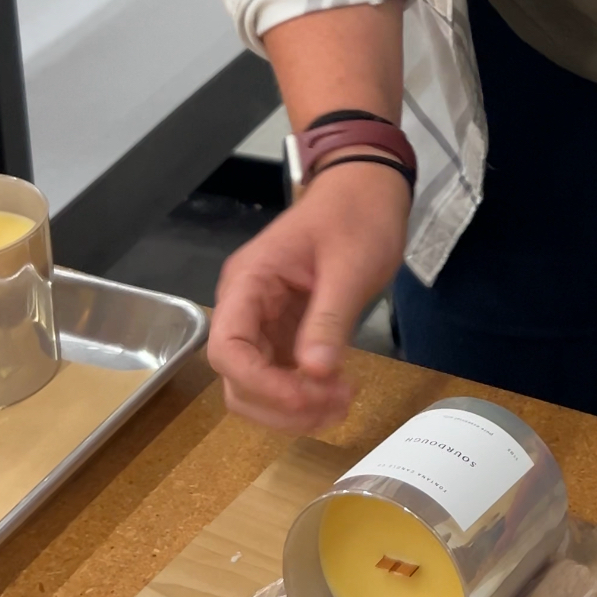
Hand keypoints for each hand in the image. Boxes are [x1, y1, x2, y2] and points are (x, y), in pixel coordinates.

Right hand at [208, 160, 409, 431]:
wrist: (368, 190)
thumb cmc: (357, 216)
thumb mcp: (350, 265)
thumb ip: (329, 318)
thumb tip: (316, 373)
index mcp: (249, 281)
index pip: (227, 348)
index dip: (260, 384)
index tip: (307, 397)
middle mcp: (247, 306)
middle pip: (237, 378)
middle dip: (280, 403)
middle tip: (335, 404)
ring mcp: (265, 321)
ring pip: (257, 385)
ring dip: (293, 407)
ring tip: (342, 401)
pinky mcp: (287, 331)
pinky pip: (281, 376)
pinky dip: (305, 394)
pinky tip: (338, 391)